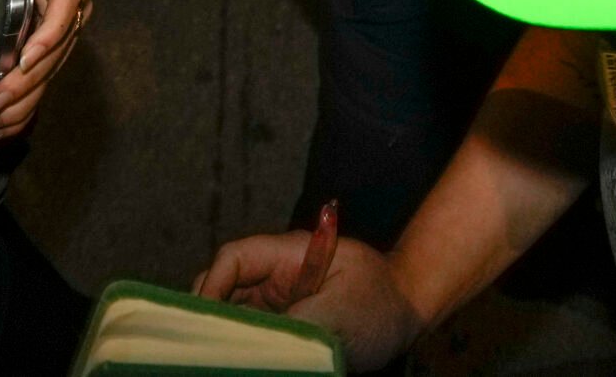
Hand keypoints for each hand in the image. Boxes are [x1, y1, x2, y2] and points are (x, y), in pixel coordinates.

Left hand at [0, 0, 93, 142]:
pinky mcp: (54, 56)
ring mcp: (67, 33)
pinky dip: (22, 111)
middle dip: (26, 81)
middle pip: (57, 50)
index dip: (50, 33)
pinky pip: (43, 86)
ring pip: (50, 74)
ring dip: (21, 103)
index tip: (24, 60)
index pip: (67, 1)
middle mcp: (74, 3)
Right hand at [194, 232, 420, 370]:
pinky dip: (244, 348)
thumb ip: (293, 326)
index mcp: (288, 255)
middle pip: (224, 286)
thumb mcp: (340, 315)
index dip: (213, 286)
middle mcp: (275, 275)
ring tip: (224, 358)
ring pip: (233, 313)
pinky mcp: (284, 325)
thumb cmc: (382, 303)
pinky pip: (253, 334)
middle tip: (207, 350)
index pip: (235, 259)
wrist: (409, 311)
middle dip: (211, 313)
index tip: (205, 322)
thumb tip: (253, 344)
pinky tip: (241, 361)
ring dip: (227, 335)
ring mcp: (277, 301)